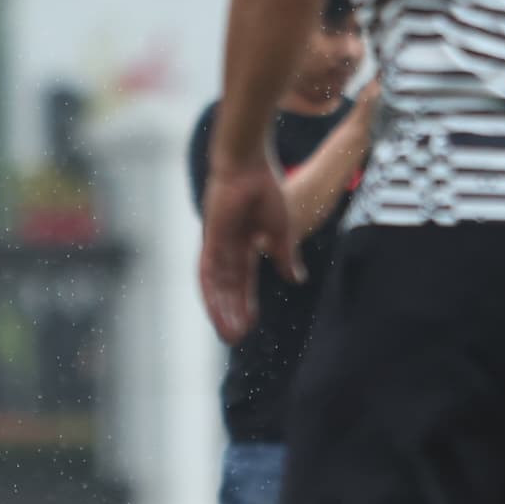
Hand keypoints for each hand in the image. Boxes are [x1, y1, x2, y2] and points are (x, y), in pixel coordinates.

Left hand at [195, 150, 295, 343]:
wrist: (249, 165)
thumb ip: (285, 256)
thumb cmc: (265, 191)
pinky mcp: (210, 242)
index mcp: (243, 244)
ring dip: (222, 311)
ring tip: (230, 335)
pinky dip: (212, 297)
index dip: (246, 302)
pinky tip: (218, 314)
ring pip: (216, 288)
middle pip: (228, 289)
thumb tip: (296, 280)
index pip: (242, 281)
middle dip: (233, 313)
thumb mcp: (281, 231)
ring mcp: (216, 245)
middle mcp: (226, 248)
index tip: (250, 324)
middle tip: (237, 337)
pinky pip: (207, 276)